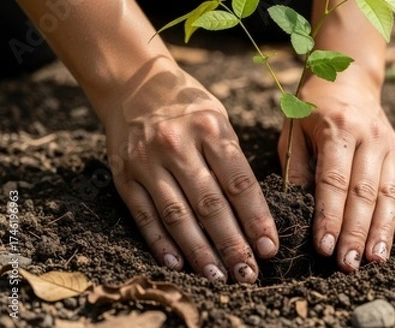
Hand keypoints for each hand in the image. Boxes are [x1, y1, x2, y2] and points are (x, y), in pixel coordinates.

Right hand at [102, 62, 277, 282]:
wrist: (133, 86)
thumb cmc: (187, 106)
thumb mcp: (218, 118)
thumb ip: (231, 159)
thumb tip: (251, 211)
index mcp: (210, 128)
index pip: (239, 183)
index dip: (256, 219)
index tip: (269, 248)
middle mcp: (178, 146)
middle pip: (210, 205)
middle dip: (232, 244)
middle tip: (248, 273)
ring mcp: (147, 162)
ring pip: (177, 216)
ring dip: (199, 251)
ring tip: (218, 276)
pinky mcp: (124, 176)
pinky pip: (144, 216)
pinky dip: (161, 243)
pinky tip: (178, 264)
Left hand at [278, 71, 394, 272]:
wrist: (349, 77)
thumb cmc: (312, 108)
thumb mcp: (294, 130)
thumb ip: (296, 169)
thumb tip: (299, 211)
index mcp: (338, 129)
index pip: (334, 181)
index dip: (329, 216)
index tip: (323, 247)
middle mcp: (369, 138)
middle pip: (365, 192)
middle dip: (357, 232)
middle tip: (349, 264)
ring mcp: (390, 146)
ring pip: (389, 194)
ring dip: (383, 230)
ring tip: (376, 260)